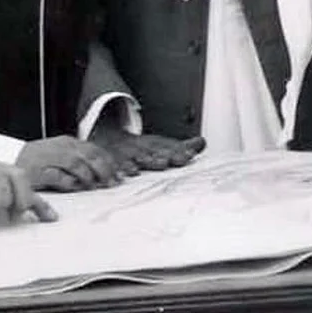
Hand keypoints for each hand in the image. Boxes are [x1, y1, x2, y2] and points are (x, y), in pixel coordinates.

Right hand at [16, 136, 122, 191]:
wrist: (8, 167)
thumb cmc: (38, 165)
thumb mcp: (61, 157)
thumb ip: (80, 162)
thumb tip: (105, 174)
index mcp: (67, 143)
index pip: (93, 149)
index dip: (108, 163)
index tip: (118, 176)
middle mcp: (58, 147)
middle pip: (87, 155)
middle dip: (103, 170)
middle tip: (110, 183)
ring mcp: (48, 158)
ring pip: (75, 163)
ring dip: (88, 176)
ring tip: (93, 186)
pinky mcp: (37, 171)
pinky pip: (57, 175)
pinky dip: (68, 182)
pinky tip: (74, 187)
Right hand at [90, 125, 204, 174]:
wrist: (108, 140)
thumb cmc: (140, 149)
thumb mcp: (160, 145)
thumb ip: (181, 147)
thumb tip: (202, 142)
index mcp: (153, 145)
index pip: (167, 147)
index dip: (178, 151)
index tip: (188, 156)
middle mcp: (141, 148)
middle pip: (153, 151)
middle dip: (163, 156)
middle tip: (173, 160)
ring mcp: (127, 154)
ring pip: (137, 157)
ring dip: (146, 160)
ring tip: (157, 164)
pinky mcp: (113, 161)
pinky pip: (118, 165)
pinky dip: (123, 168)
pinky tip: (130, 172)